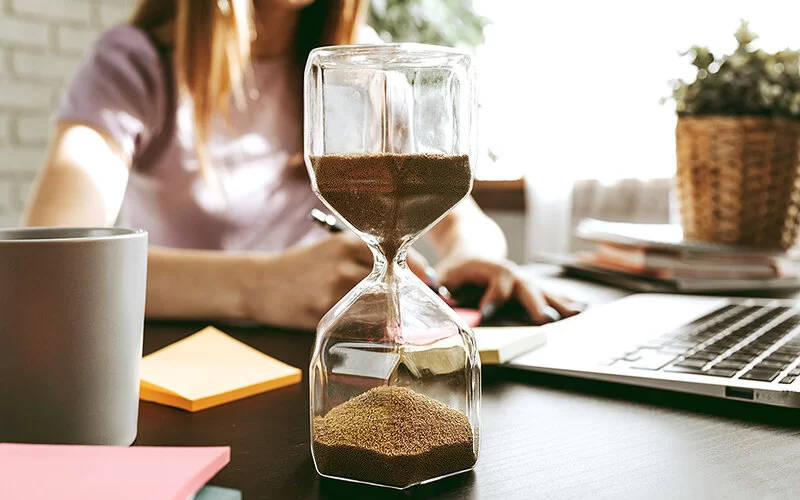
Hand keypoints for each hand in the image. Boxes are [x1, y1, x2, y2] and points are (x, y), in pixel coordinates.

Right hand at [243, 234, 432, 329]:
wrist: (258, 283)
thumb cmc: (300, 267)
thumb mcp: (331, 250)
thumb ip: (363, 257)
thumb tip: (406, 272)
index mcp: (347, 243)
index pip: (397, 255)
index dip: (417, 271)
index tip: (429, 282)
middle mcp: (343, 264)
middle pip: (391, 282)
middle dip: (406, 295)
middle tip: (416, 306)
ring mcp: (332, 290)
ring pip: (377, 305)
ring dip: (389, 315)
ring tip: (394, 322)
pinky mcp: (322, 314)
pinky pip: (355, 323)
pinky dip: (366, 328)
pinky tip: (366, 330)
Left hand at [436, 256, 583, 324]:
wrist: (471, 249)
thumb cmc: (457, 269)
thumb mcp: (444, 276)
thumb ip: (443, 287)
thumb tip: (442, 298)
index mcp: (489, 269)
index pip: (496, 281)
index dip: (492, 296)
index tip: (487, 314)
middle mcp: (511, 274)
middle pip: (526, 287)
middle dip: (536, 303)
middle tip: (545, 320)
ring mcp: (523, 280)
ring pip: (543, 291)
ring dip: (559, 303)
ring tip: (575, 315)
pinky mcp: (529, 288)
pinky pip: (549, 294)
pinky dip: (564, 302)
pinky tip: (579, 310)